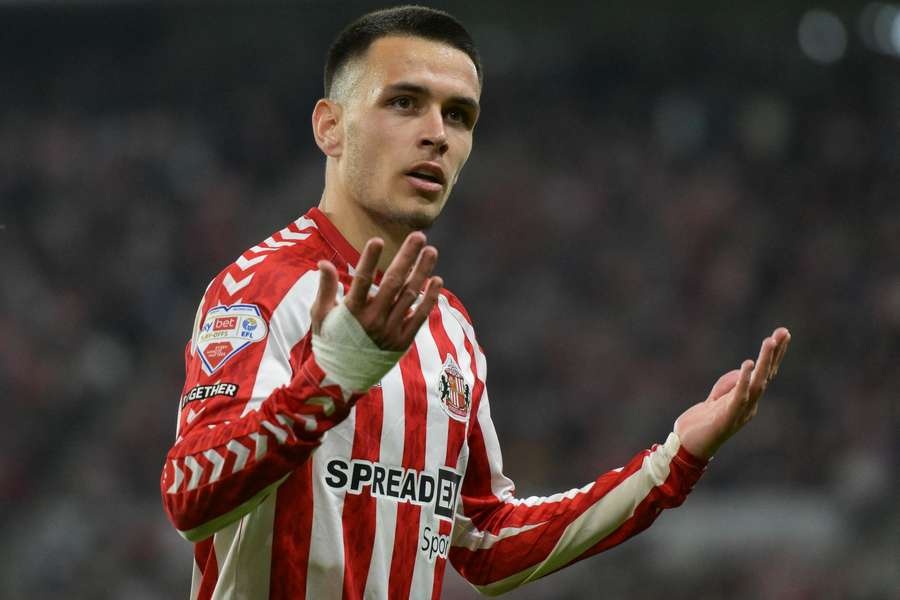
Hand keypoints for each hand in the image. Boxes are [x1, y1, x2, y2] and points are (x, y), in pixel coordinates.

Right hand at [310, 232, 442, 350]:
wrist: (342, 377)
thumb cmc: (330, 340)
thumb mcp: (321, 314)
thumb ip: (326, 288)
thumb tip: (323, 262)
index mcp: (351, 311)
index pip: (361, 280)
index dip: (369, 260)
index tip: (378, 240)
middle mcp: (372, 319)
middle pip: (393, 282)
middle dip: (406, 257)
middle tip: (418, 236)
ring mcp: (390, 330)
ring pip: (410, 296)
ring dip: (422, 271)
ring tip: (431, 251)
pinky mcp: (403, 341)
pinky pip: (420, 317)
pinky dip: (430, 299)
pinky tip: (437, 280)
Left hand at [674, 327, 790, 459]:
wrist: (687, 448)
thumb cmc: (701, 425)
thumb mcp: (714, 399)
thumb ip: (728, 384)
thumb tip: (744, 369)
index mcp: (746, 400)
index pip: (763, 374)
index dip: (773, 355)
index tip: (781, 335)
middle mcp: (748, 405)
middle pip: (766, 376)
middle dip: (775, 353)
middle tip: (784, 332)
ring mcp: (740, 411)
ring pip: (757, 383)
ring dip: (764, 362)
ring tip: (770, 341)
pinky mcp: (727, 417)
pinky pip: (739, 396)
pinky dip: (743, 380)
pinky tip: (748, 364)